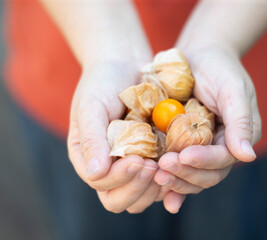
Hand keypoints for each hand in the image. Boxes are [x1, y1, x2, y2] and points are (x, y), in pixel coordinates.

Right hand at [67, 60, 161, 212]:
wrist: (125, 65)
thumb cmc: (103, 83)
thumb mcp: (91, 106)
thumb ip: (92, 139)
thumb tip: (95, 174)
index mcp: (89, 159)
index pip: (101, 185)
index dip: (120, 178)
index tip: (138, 159)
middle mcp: (109, 168)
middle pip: (120, 200)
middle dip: (138, 188)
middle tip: (153, 166)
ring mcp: (132, 165)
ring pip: (143, 196)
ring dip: (156, 187)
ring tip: (167, 165)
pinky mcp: (153, 159)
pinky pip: (161, 180)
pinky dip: (170, 178)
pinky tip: (178, 163)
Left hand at [154, 44, 261, 195]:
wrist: (199, 55)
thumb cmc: (219, 67)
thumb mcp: (233, 89)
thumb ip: (241, 122)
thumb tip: (248, 157)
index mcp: (238, 137)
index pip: (223, 159)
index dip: (204, 161)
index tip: (183, 156)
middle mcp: (221, 148)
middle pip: (207, 175)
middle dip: (186, 174)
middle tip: (163, 168)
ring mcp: (201, 149)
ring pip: (192, 177)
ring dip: (175, 181)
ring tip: (156, 176)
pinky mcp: (182, 146)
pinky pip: (177, 169)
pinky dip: (170, 183)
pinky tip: (156, 187)